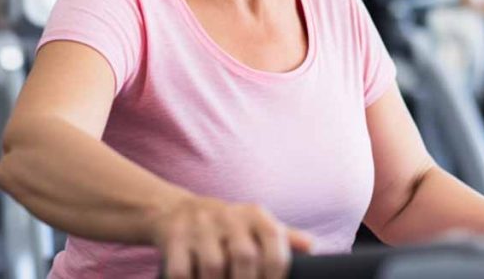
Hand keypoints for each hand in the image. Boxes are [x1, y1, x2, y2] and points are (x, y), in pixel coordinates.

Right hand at [154, 196, 313, 278]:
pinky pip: (182, 272)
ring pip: (214, 267)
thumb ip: (282, 237)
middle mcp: (227, 215)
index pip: (273, 239)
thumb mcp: (254, 225)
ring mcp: (198, 226)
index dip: (277, 270)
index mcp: (253, 213)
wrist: (176, 211)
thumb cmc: (227, 227)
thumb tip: (311, 247)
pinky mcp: (173, 238)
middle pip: (244, 256)